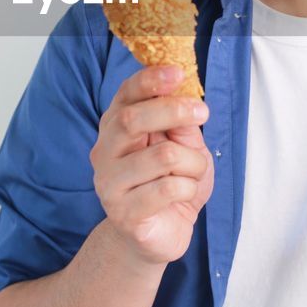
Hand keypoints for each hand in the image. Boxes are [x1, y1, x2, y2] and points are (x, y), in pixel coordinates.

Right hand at [91, 65, 213, 265]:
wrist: (162, 233)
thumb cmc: (172, 183)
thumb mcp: (185, 146)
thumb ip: (181, 123)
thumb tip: (186, 96)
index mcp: (116, 127)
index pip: (125, 95)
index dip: (149, 81)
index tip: (178, 73)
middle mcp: (104, 152)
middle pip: (133, 119)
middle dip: (173, 110)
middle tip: (203, 112)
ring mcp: (109, 183)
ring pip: (163, 156)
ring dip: (193, 162)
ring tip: (193, 172)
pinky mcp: (123, 213)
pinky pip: (168, 189)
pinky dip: (188, 187)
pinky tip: (183, 195)